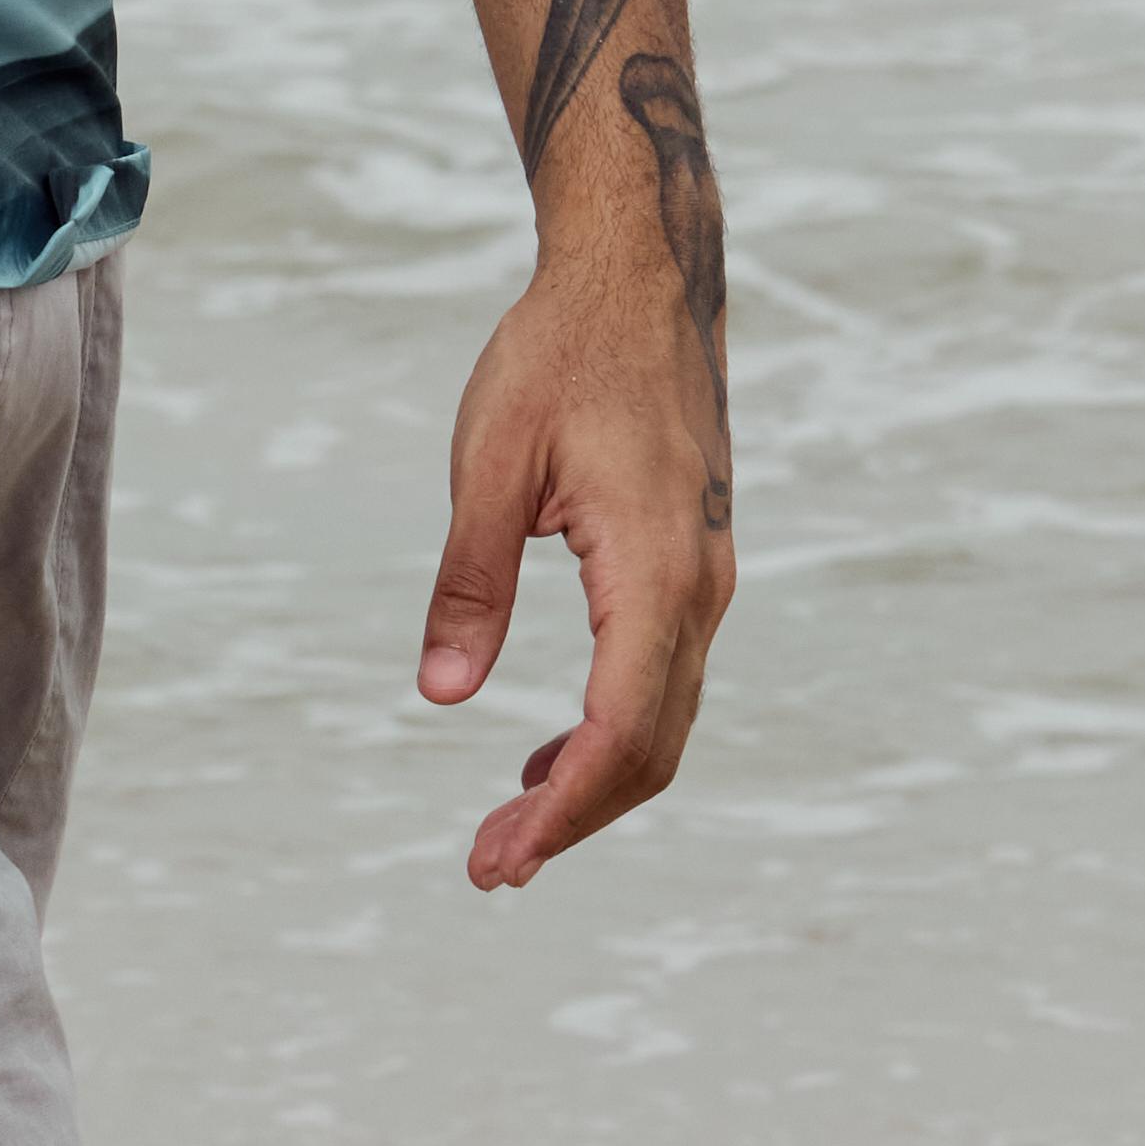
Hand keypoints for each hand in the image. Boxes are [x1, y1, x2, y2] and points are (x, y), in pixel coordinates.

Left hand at [416, 245, 734, 891]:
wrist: (640, 275)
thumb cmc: (558, 355)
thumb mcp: (487, 464)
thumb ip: (468, 582)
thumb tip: (441, 694)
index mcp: (654, 565)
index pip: (618, 728)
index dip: (560, 811)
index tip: (496, 861)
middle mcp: (698, 584)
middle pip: (651, 747)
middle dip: (572, 821)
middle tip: (487, 870)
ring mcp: (703, 576)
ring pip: (662, 722)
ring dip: (590, 790)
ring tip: (506, 836)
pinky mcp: (689, 565)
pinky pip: (660, 679)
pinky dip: (607, 737)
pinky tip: (543, 764)